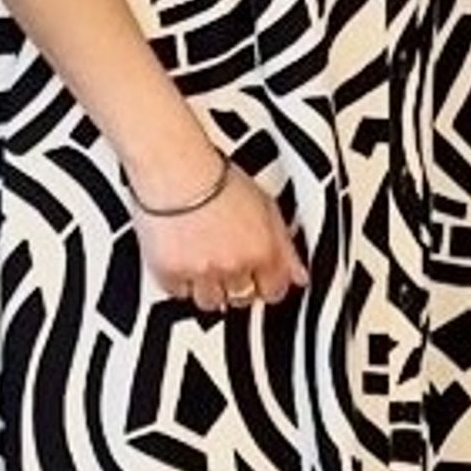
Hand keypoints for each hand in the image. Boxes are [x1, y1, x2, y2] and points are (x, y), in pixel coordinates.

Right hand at [136, 161, 306, 311]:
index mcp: (263, 251)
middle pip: (242, 299)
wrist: (174, 168)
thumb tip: (300, 276)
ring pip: (210, 302)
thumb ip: (285, 247)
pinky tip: (182, 257)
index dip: (266, 284)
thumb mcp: (265, 207)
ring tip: (203, 259)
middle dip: (238, 284)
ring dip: (208, 286)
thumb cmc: (216, 179)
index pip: (274, 292)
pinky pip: (178, 293)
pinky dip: (179, 280)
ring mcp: (201, 271)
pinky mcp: (170, 272)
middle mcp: (235, 266)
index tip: (258, 277)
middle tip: (226, 261)